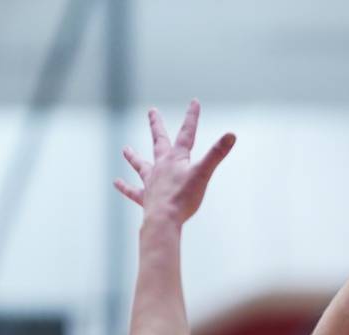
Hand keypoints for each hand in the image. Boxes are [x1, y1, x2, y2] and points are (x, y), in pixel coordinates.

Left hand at [116, 102, 234, 224]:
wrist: (163, 219)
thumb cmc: (184, 198)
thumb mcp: (203, 174)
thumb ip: (217, 154)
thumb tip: (232, 134)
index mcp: (175, 159)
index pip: (186, 133)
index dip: (192, 117)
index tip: (194, 102)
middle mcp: (161, 166)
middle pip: (159, 142)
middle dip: (156, 125)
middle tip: (152, 111)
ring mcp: (151, 182)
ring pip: (141, 166)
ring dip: (133, 157)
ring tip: (125, 150)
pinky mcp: (146, 198)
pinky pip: (133, 191)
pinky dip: (125, 187)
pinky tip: (116, 183)